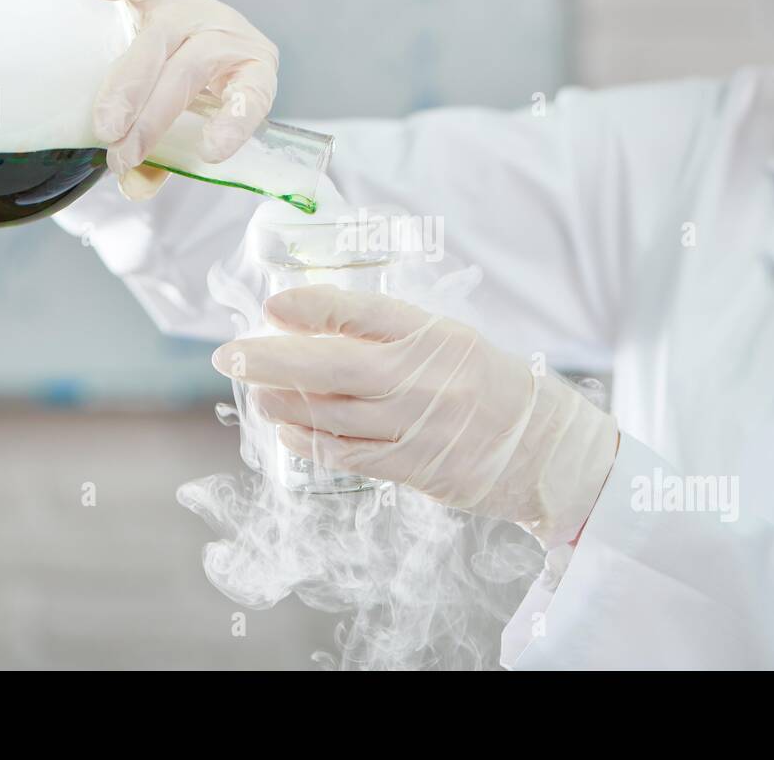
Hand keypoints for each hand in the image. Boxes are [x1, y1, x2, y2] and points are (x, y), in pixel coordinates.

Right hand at [91, 0, 278, 199]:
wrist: (188, 39)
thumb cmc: (194, 95)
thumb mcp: (191, 128)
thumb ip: (164, 160)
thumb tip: (135, 186)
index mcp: (253, 72)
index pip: (254, 95)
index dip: (233, 122)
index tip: (209, 153)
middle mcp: (226, 36)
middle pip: (191, 71)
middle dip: (153, 118)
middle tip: (121, 154)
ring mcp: (193, 8)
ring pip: (160, 39)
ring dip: (128, 84)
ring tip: (105, 125)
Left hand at [211, 286, 619, 546]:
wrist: (542, 446)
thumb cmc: (484, 384)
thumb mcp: (447, 341)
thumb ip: (387, 333)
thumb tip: (307, 325)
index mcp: (433, 335)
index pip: (364, 312)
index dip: (313, 306)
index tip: (271, 306)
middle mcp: (423, 378)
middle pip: (334, 366)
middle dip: (273, 359)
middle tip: (231, 354)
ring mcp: (417, 425)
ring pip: (332, 413)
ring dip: (282, 401)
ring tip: (255, 389)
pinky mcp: (414, 466)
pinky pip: (348, 454)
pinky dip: (309, 440)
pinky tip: (286, 428)